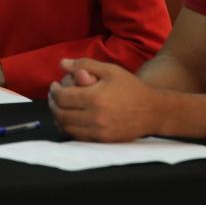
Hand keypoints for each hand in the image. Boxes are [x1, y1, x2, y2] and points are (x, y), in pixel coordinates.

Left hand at [48, 58, 166, 142]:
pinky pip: (77, 137)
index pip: (62, 97)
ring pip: (66, 127)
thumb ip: (84, 65)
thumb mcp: (109, 70)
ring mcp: (99, 131)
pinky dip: (69, 128)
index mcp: (95, 97)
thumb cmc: (131, 87)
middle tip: (54, 96)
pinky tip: (71, 118)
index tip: (54, 85)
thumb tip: (62, 63)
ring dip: (58, 117)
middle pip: (61, 113)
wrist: (152, 111)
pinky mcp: (102, 141)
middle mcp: (95, 117)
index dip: (54, 90)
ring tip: (60, 106)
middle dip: (53, 103)